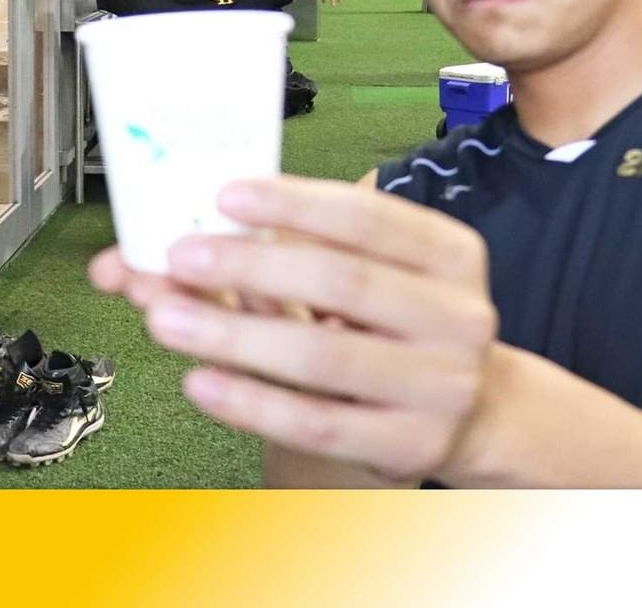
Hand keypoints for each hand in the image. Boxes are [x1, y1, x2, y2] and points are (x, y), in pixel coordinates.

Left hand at [89, 176, 496, 480]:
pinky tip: (200, 381)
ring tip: (165, 317)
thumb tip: (193, 232)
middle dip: (251, 266)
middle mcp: (460, 316)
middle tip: (180, 256)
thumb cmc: (404, 321)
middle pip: (343, 282)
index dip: (296, 204)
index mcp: (453, 253)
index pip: (369, 218)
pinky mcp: (411, 445)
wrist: (475, 408)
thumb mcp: (382, 273)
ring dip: (234, 335)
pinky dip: (251, 402)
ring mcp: (442, 386)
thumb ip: (304, 250)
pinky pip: (317, 424)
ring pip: (323, 356)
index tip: (226, 195)